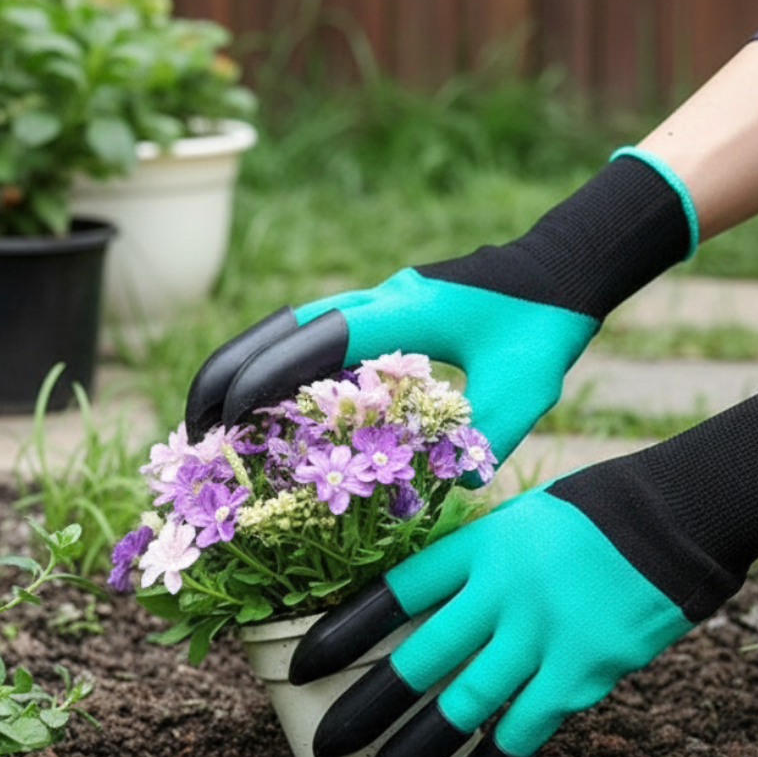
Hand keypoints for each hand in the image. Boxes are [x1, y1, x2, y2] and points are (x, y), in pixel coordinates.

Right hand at [185, 149, 698, 468]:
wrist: (562, 267)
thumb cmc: (545, 327)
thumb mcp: (522, 391)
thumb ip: (481, 440)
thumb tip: (441, 490)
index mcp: (408, 311)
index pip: (320, 339)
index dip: (268, 375)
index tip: (228, 416)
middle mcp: (378, 296)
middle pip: (281, 325)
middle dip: (229, 372)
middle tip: (195, 428)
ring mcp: (374, 297)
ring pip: (287, 324)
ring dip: (243, 364)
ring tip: (210, 416)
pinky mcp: (378, 307)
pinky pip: (311, 333)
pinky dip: (275, 364)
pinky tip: (262, 402)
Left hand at [289, 486, 693, 756]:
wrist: (679, 516)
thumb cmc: (597, 511)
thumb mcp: (519, 518)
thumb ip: (475, 562)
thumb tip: (432, 602)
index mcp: (478, 547)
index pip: (393, 594)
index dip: (344, 633)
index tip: (306, 665)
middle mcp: (500, 593)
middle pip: (417, 659)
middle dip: (366, 707)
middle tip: (324, 743)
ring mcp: (540, 635)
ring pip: (463, 705)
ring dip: (415, 749)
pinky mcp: (581, 672)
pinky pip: (525, 729)